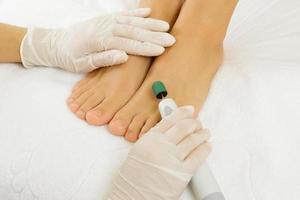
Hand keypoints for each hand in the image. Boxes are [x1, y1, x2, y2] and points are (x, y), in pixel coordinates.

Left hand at [20, 8, 175, 72]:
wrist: (56, 43)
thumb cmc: (70, 57)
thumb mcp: (83, 64)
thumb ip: (103, 58)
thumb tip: (124, 56)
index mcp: (100, 41)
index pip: (128, 43)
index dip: (146, 47)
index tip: (162, 50)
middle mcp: (106, 28)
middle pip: (134, 31)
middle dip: (154, 35)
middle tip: (172, 39)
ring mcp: (106, 22)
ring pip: (132, 21)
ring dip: (150, 23)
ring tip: (166, 26)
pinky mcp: (106, 19)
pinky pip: (124, 15)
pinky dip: (137, 13)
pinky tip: (149, 12)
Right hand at [108, 106, 211, 199]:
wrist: (132, 198)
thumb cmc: (133, 178)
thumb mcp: (138, 152)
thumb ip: (153, 140)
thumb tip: (169, 132)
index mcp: (149, 139)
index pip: (169, 120)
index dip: (182, 112)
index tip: (189, 109)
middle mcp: (162, 146)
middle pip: (184, 127)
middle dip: (194, 122)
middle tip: (198, 122)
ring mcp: (172, 159)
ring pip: (193, 140)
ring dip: (202, 134)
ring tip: (206, 132)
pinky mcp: (182, 173)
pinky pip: (198, 156)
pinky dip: (205, 148)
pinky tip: (207, 145)